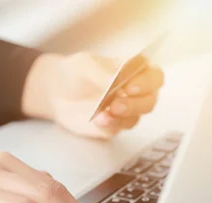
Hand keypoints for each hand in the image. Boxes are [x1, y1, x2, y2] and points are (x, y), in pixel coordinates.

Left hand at [22, 52, 163, 137]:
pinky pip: (116, 129)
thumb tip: (116, 80)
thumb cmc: (76, 72)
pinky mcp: (112, 126)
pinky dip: (109, 126)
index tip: (130, 86)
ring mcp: (125, 111)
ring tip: (103, 114)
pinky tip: (98, 120)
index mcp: (135, 71)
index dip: (147, 83)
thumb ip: (102, 72)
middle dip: (135, 105)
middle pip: (149, 101)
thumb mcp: (85, 64)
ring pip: (135, 118)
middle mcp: (135, 93)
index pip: (155, 77)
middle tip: (115, 105)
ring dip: (122, 117)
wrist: (57, 91)